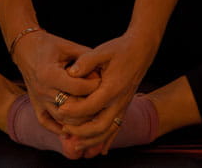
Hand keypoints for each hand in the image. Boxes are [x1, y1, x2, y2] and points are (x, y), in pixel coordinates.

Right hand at [11, 30, 99, 136]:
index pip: (77, 88)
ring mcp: (38, 100)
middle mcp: (43, 90)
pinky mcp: (36, 105)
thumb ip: (86, 58)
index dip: (93, 86)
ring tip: (93, 112)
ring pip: (62, 118)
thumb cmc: (50, 45)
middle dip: (89, 104)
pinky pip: (47, 123)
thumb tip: (103, 72)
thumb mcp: (68, 46)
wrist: (26, 48)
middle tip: (102, 99)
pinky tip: (73, 128)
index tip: (103, 81)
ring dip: (79, 118)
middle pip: (71, 106)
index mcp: (49, 74)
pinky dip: (60, 128)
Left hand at [55, 32, 157, 154]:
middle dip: (81, 132)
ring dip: (92, 141)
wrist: (141, 50)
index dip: (74, 111)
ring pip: (108, 131)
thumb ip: (86, 61)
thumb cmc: (120, 49)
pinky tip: (100, 151)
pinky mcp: (125, 107)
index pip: (90, 106)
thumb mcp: (102, 51)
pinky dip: (107, 141)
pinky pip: (116, 129)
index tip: (60, 110)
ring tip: (76, 145)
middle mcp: (119, 101)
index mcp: (112, 88)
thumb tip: (71, 72)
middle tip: (64, 130)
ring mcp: (123, 106)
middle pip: (100, 126)